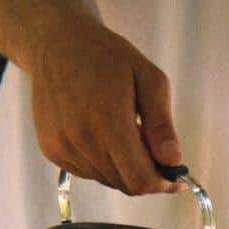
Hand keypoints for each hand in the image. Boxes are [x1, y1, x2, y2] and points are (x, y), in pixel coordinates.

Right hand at [29, 8, 183, 194]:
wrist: (57, 43)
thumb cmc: (107, 56)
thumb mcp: (149, 79)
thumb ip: (162, 124)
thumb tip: (173, 161)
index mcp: (108, 122)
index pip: (140, 179)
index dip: (163, 184)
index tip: (177, 178)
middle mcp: (81, 140)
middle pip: (126, 184)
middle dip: (147, 175)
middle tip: (154, 150)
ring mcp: (62, 148)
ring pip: (108, 180)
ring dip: (124, 169)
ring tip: (125, 135)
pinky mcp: (51, 150)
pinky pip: (88, 173)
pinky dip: (104, 164)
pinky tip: (103, 136)